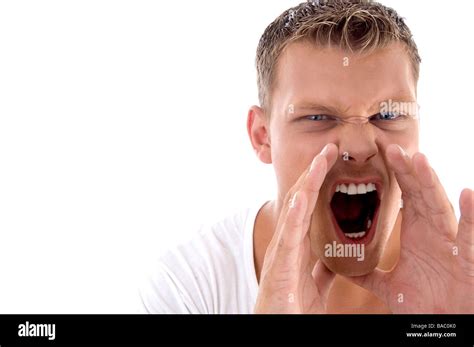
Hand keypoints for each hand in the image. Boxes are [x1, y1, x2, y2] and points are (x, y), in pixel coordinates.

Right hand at [254, 143, 337, 312]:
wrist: (278, 331)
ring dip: (307, 184)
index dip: (320, 181)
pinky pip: (288, 238)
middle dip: (315, 172)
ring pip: (295, 211)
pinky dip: (293, 216)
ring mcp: (282, 253)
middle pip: (301, 199)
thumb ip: (322, 269)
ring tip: (319, 161)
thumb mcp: (315, 285)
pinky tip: (300, 198)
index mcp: (298, 245)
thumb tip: (333, 260)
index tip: (331, 160)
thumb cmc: (292, 310)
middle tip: (329, 148)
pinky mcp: (280, 267)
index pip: (309, 204)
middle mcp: (288, 243)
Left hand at [345, 144, 473, 312]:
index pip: (405, 196)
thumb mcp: (388, 285)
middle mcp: (434, 232)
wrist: (442, 328)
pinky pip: (468, 235)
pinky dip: (469, 215)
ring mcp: (450, 243)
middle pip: (419, 194)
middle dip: (407, 170)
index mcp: (416, 233)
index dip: (396, 174)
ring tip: (418, 159)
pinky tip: (466, 193)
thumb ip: (367, 273)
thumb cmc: (425, 303)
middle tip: (391, 148)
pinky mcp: (466, 260)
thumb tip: (343, 267)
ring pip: (440, 206)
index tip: (382, 154)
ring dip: (430, 183)